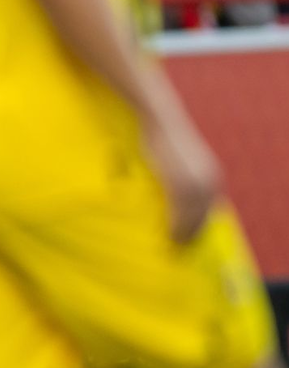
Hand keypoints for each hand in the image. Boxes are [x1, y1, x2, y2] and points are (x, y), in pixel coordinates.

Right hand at [143, 105, 219, 244]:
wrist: (158, 119)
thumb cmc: (161, 137)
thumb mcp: (175, 160)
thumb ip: (178, 176)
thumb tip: (168, 192)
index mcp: (209, 177)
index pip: (207, 210)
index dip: (198, 226)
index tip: (188, 240)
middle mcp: (208, 181)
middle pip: (203, 217)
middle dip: (193, 235)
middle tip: (179, 249)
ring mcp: (195, 182)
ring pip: (193, 218)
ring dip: (184, 235)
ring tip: (173, 245)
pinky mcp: (181, 181)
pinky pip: (181, 212)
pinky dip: (177, 226)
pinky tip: (170, 234)